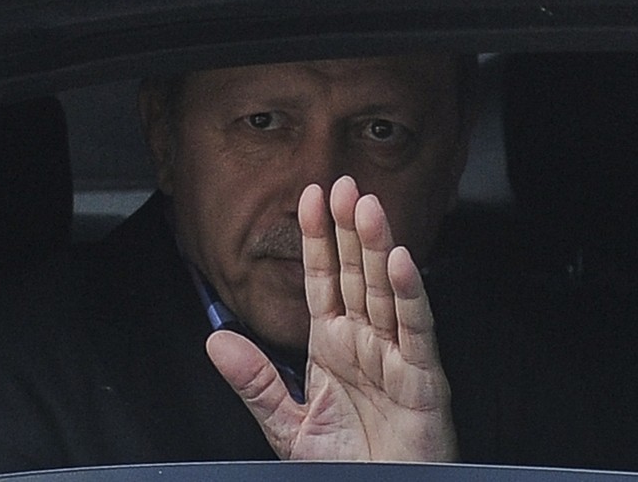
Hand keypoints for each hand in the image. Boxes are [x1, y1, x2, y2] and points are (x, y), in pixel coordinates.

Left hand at [206, 175, 457, 461]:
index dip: (316, 240)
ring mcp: (395, 356)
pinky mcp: (423, 379)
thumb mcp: (287, 424)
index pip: (322, 281)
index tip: (310, 198)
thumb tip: (215, 341)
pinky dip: (410, 295)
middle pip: (356, 274)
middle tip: (343, 184)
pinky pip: (415, 330)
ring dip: (377, 247)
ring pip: (386, 291)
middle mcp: (365, 342)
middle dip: (348, 229)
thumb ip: (255, 382)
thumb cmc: (345, 465)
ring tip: (367, 206)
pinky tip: (398, 261)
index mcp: (332, 347)